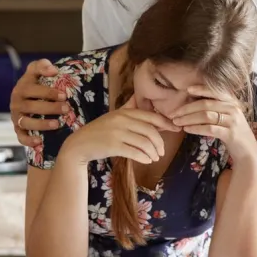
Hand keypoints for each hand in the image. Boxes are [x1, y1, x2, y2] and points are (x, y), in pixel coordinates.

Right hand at [10, 59, 68, 146]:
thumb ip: (42, 65)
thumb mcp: (36, 71)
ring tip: (57, 124)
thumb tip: (53, 70)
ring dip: (42, 124)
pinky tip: (40, 141)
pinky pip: (21, 137)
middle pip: (31, 107)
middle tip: (66, 109)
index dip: (48, 92)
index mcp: (21, 88)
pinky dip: (28, 141)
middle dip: (50, 108)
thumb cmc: (35, 84)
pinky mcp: (18, 130)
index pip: (32, 89)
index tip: (63, 95)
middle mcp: (17, 103)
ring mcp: (17, 117)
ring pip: (26, 122)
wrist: (27, 98)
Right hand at [60, 96, 180, 164]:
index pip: (151, 116)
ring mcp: (117, 133)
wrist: (80, 144)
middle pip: (150, 131)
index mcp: (124, 112)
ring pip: (144, 143)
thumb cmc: (99, 131)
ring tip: (154, 158)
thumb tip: (139, 96)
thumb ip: (128, 107)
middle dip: (160, 143)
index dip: (166, 123)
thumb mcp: (114, 115)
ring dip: (153, 152)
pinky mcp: (113, 146)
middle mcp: (122, 120)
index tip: (176, 129)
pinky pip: (135, 152)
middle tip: (162, 151)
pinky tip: (147, 161)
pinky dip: (144, 158)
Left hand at [169, 86, 256, 163]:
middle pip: (206, 104)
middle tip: (174, 113)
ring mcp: (232, 121)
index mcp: (232, 101)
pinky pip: (209, 129)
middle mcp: (233, 108)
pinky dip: (196, 128)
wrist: (247, 151)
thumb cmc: (234, 133)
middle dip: (187, 108)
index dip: (201, 89)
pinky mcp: (230, 134)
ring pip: (206, 116)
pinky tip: (187, 129)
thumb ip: (216, 108)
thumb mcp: (228, 116)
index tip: (188, 89)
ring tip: (177, 122)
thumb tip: (194, 103)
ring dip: (188, 118)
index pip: (215, 91)